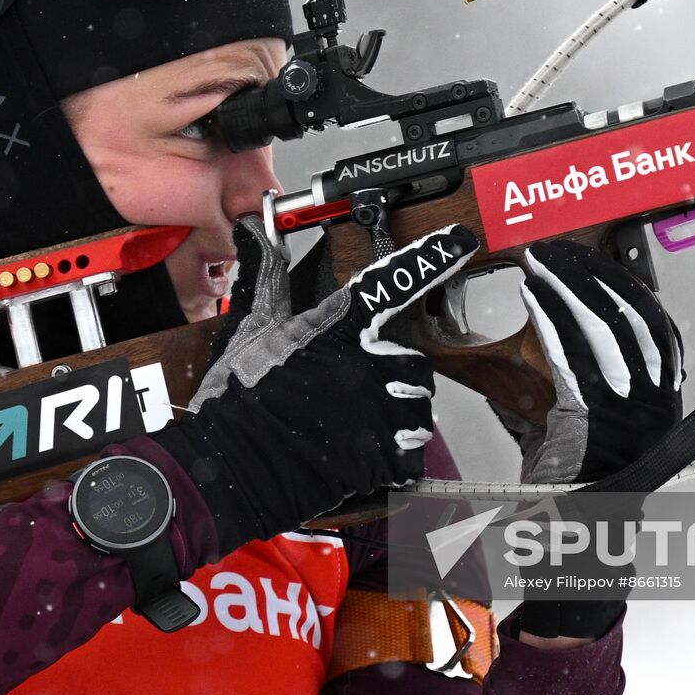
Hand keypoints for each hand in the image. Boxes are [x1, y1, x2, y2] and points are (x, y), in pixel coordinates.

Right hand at [154, 215, 477, 556]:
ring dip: (397, 411)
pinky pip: (412, 450)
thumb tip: (257, 232)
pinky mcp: (383, 455)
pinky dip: (396, 454)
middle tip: (352, 384)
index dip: (429, 257)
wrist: (233, 462)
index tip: (460, 240)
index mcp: (339, 326)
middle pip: (412, 357)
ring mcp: (380, 411)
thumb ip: (266, 276)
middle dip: (392, 370)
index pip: (393, 282)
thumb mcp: (250, 327)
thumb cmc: (239, 395)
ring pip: (417, 404)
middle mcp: (368, 363)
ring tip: (355, 419)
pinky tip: (364, 451)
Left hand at [501, 240, 682, 484]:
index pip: (653, 324)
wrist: (575, 530)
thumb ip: (582, 379)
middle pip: (630, 316)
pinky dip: (550, 320)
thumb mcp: (592, 423)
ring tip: (540, 266)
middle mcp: (654, 400)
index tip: (595, 261)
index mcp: (661, 399)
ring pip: (603, 329)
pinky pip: (571, 355)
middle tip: (558, 253)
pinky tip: (533, 297)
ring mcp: (629, 408)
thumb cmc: (579, 483)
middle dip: (591, 276)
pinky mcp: (595, 416)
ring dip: (566, 288)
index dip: (622, 285)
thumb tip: (550, 330)